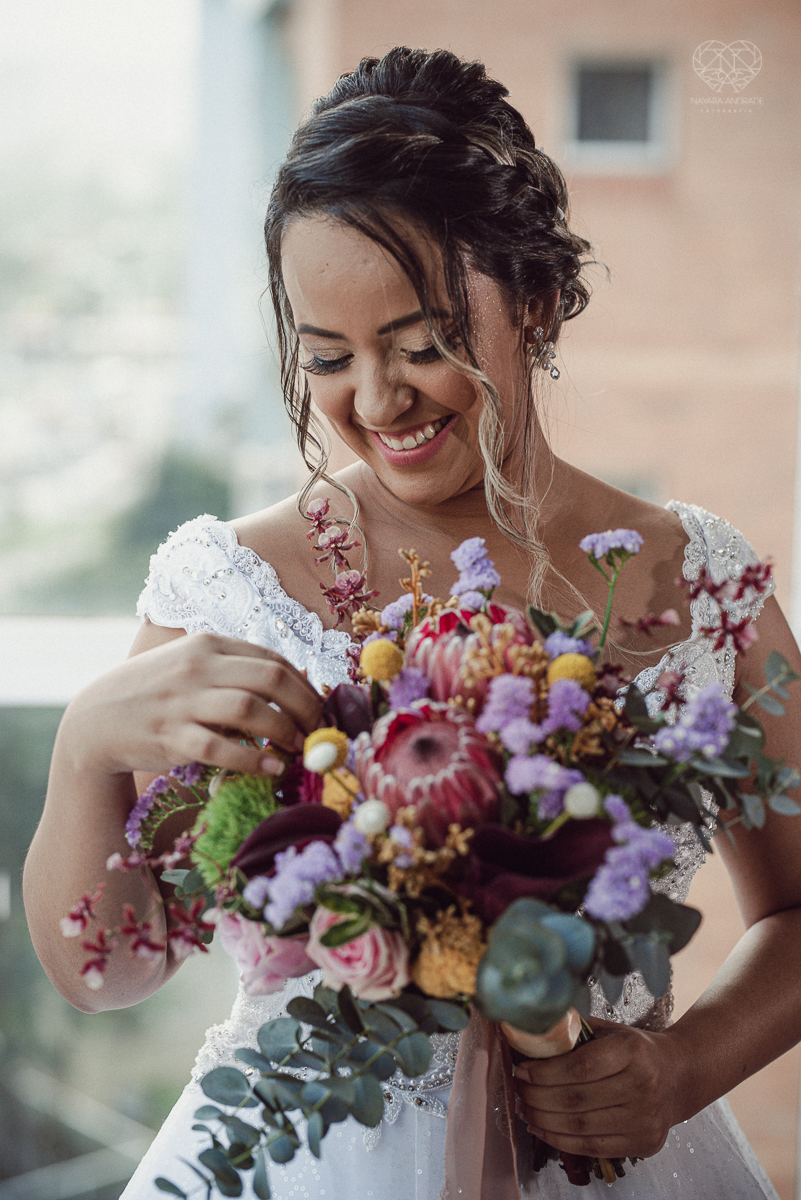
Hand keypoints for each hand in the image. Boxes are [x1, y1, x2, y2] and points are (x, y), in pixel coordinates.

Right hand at [62, 632, 323, 777]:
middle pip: (270, 678)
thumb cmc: (157, 693)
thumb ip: (235, 669)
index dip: (305, 686)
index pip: (272, 659)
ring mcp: (183, 701)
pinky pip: (220, 747)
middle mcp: (197, 667)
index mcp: (208, 644)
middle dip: (305, 706)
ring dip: (285, 731)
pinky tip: (271, 768)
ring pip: (250, 709)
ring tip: (299, 749)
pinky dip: (252, 759)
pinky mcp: (171, 737)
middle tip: (318, 731)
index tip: (319, 709)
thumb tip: (295, 686)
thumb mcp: (192, 666)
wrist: (96, 719)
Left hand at [513, 1017, 679, 1160]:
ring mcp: (645, 1119)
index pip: (580, 1067)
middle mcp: (642, 1086)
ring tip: (524, 1109)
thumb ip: (577, 1033)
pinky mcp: (644, 1143)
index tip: (522, 1070)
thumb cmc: (637, 1050)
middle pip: (577, 1099)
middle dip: (537, 1096)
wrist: (679, 1076)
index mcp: (632, 1051)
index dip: (545, 1072)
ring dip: (544, 1120)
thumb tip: (531, 1034)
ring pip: (581, 1126)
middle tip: (518, 1090)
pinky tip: (542, 1128)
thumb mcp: (611, 1031)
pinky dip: (561, 1140)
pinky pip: (593, 1147)